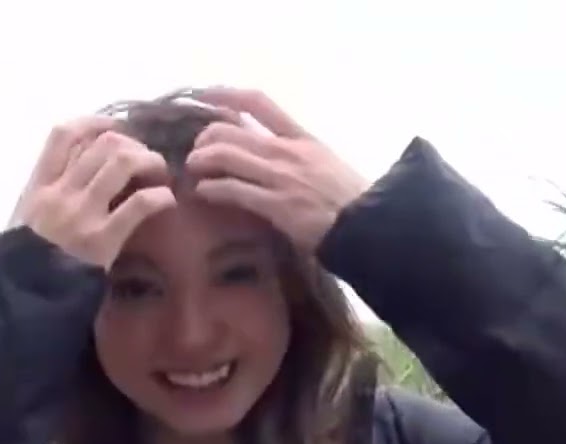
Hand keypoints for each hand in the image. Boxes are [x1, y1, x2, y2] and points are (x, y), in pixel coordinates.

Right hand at [10, 117, 175, 268]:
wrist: (22, 298)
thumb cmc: (27, 263)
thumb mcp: (25, 219)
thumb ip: (49, 193)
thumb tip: (81, 168)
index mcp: (39, 186)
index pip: (64, 134)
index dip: (97, 123)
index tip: (117, 129)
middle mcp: (60, 193)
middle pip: (104, 143)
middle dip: (135, 146)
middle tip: (148, 163)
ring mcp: (81, 214)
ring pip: (123, 162)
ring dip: (151, 163)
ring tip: (160, 177)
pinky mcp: (102, 239)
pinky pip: (139, 203)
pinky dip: (159, 196)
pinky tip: (165, 202)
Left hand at [185, 88, 369, 253]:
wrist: (370, 225)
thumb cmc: (352, 200)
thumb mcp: (327, 163)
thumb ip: (299, 154)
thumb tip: (272, 152)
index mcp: (301, 138)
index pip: (259, 103)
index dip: (227, 95)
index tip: (205, 96)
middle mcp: (287, 151)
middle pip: (231, 129)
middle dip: (205, 139)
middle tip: (197, 153)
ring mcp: (281, 177)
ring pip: (226, 155)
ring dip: (201, 161)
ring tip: (194, 170)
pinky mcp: (276, 205)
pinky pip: (233, 189)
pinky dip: (211, 188)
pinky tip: (204, 192)